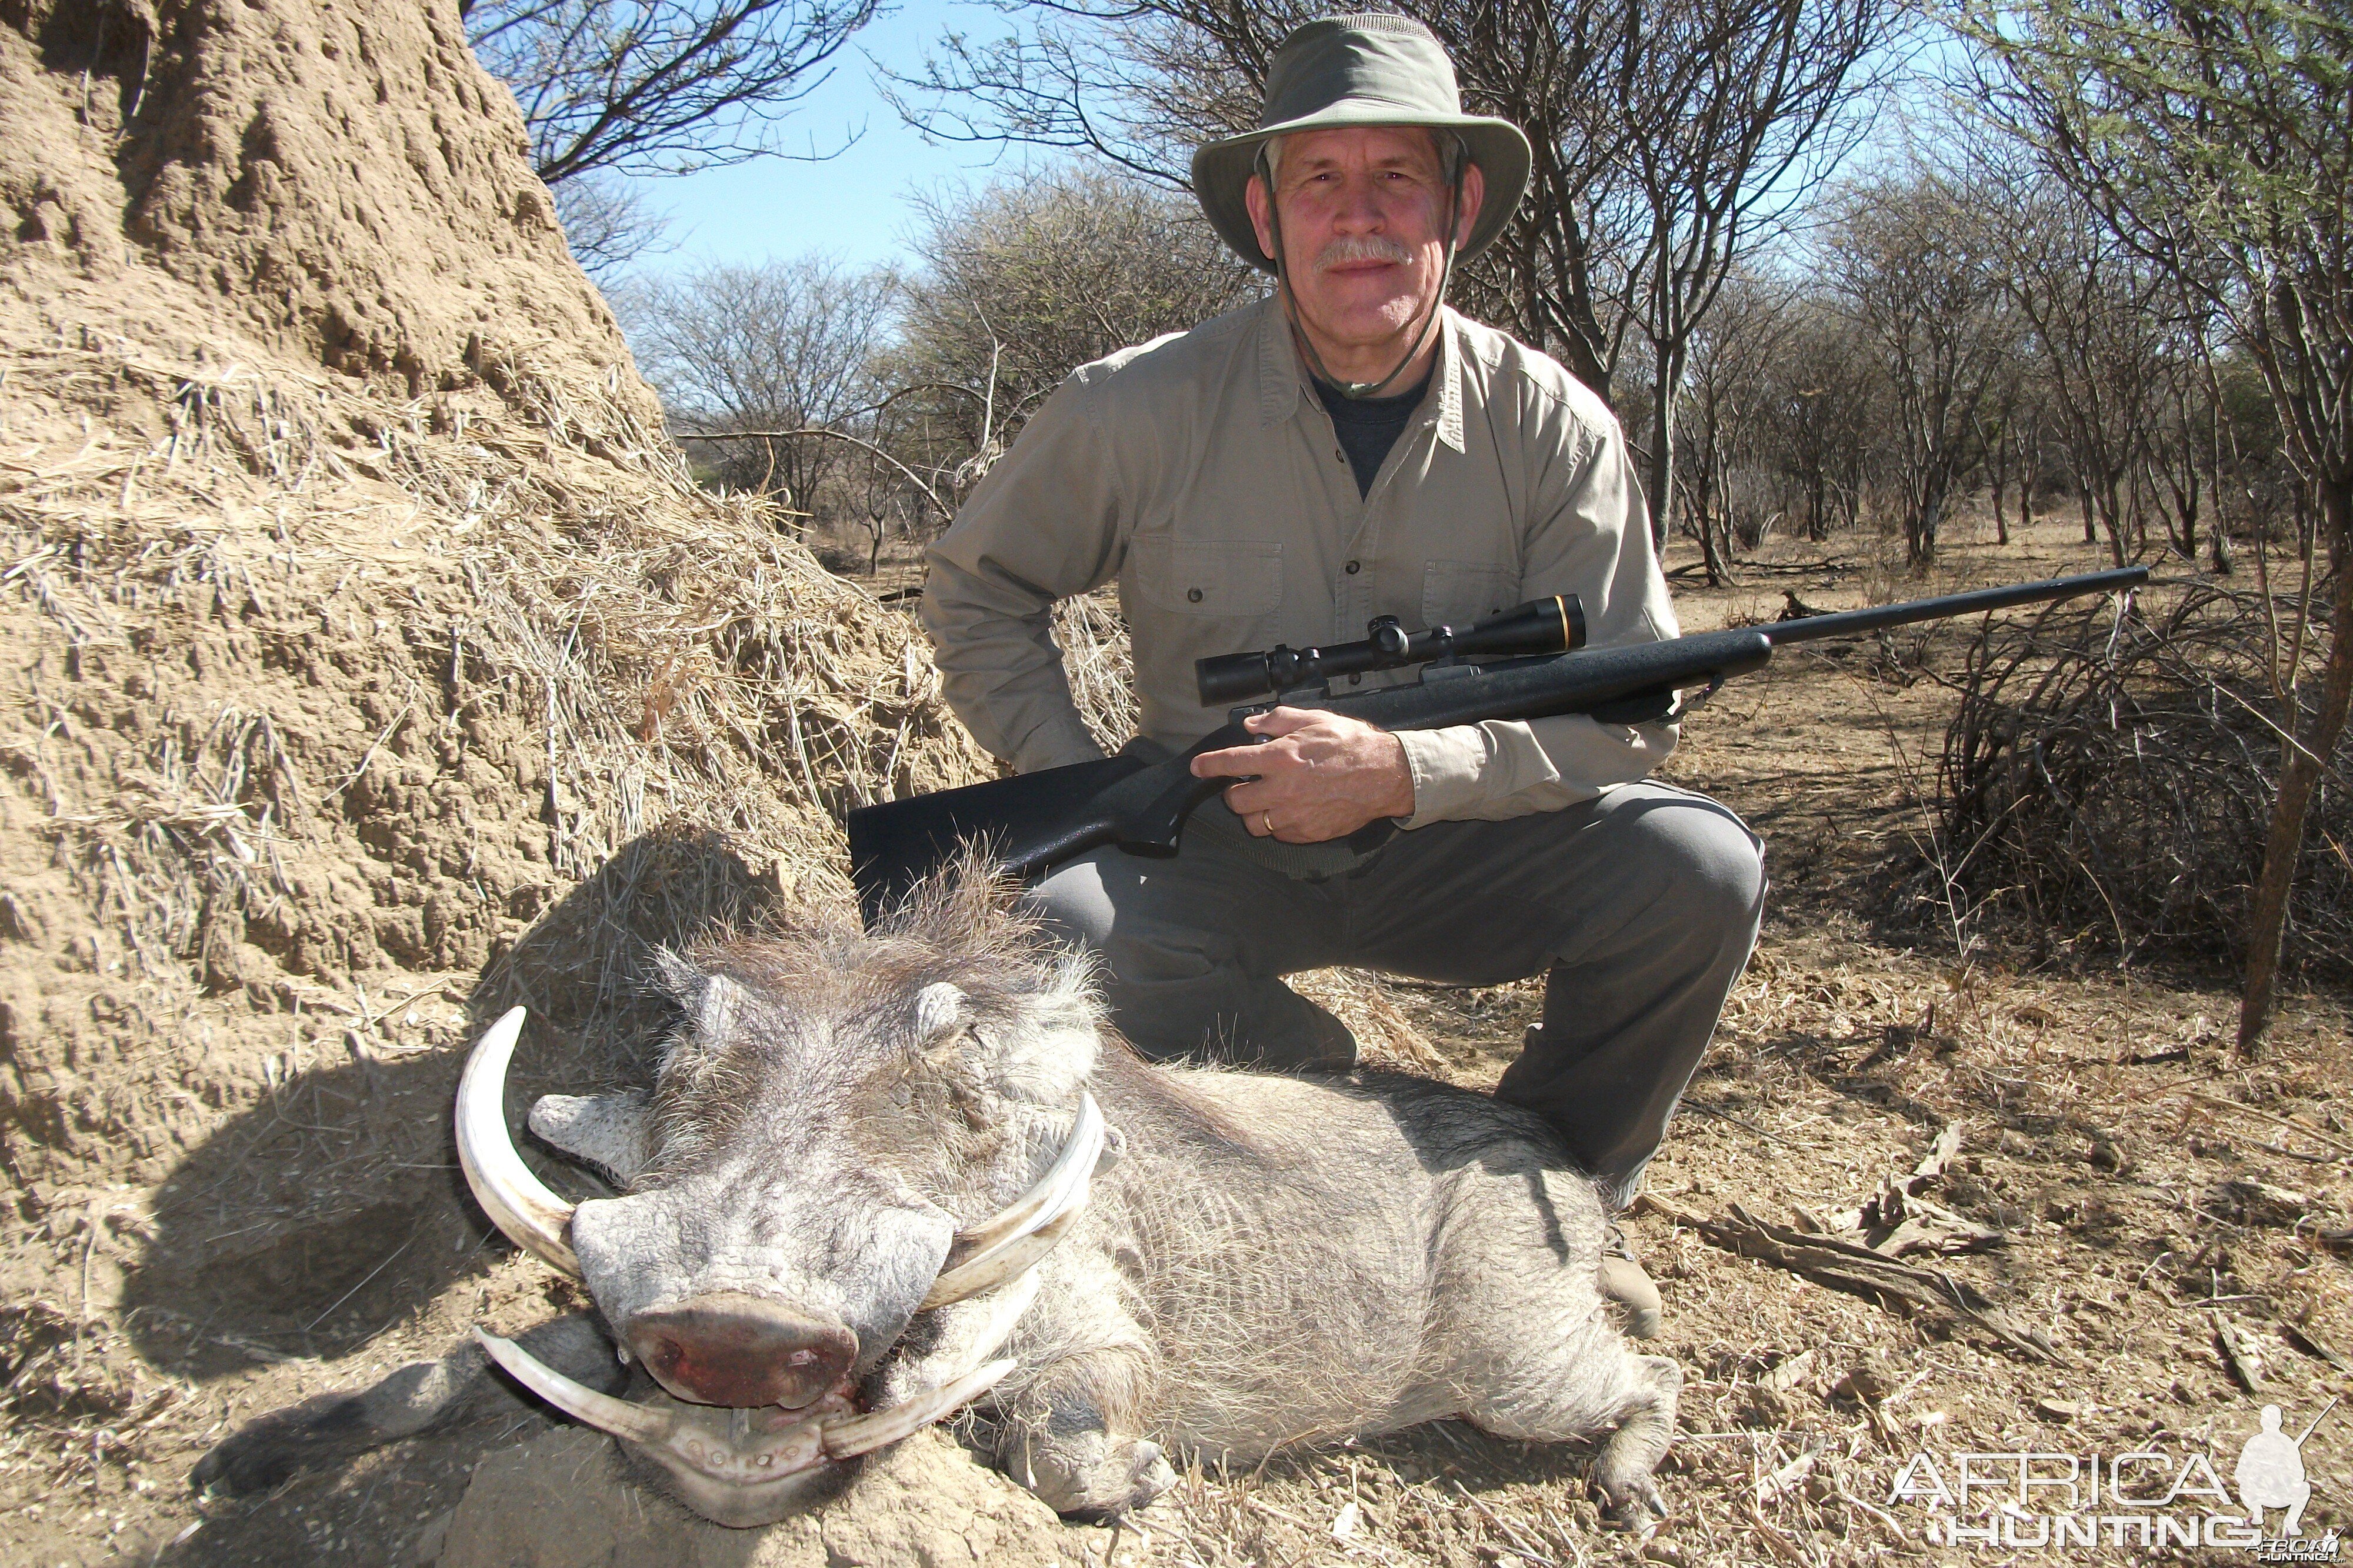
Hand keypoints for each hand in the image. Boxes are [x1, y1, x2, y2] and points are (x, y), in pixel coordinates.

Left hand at [1190, 707, 1414, 842]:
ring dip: (1253, 812)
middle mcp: (1282, 789)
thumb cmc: (1352, 745)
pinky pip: (1279, 834)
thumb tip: (1251, 725)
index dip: (1208, 765)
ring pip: (1254, 824)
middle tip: (1244, 783)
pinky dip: (1277, 825)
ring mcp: (1294, 815)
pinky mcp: (1308, 833)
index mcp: (1281, 758)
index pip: (1230, 762)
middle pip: (1235, 801)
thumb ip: (1278, 720)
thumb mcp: (1315, 719)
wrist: (1385, 775)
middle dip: (1233, 792)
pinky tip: (1288, 811)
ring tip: (1264, 800)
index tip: (1198, 767)